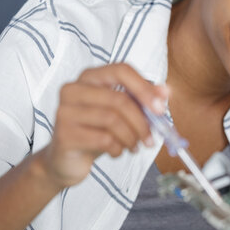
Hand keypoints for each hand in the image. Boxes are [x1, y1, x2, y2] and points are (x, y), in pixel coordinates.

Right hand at [40, 63, 168, 188]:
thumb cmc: (98, 130)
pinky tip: (117, 152)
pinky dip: (118, 148)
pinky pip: (103, 139)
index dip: (144, 88)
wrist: (66, 160)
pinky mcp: (64, 134)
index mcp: (91, 77)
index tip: (161, 108)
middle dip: (141, 122)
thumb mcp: (123, 113)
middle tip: (151, 139)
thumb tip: (166, 91)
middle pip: (119, 99)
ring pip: (112, 120)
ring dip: (131, 137)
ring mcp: (65, 110)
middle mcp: (74, 89)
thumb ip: (143, 99)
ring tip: (134, 146)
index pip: (121, 70)